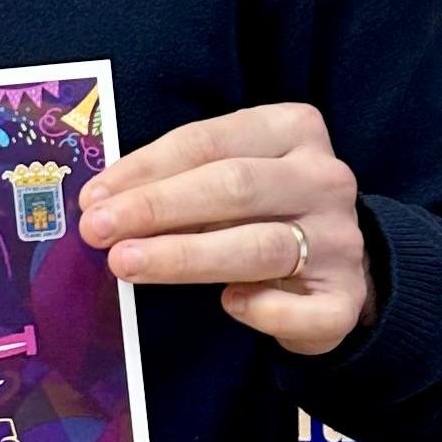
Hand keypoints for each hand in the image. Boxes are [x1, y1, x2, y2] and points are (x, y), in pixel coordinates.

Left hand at [75, 104, 370, 355]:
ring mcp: (342, 240)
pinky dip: (265, 310)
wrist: (339, 267)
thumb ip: (180, 180)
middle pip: (234, 187)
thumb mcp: (229, 178)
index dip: (146, 168)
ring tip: (127, 265)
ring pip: (260, 247)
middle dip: (157, 208)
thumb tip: (102, 202)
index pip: (209, 141)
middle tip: (99, 230)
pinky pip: (306, 311)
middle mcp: (324, 179)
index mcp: (294, 130)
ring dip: (186, 257)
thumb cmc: (263, 213)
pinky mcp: (347, 298)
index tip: (94, 197)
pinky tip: (229, 305)